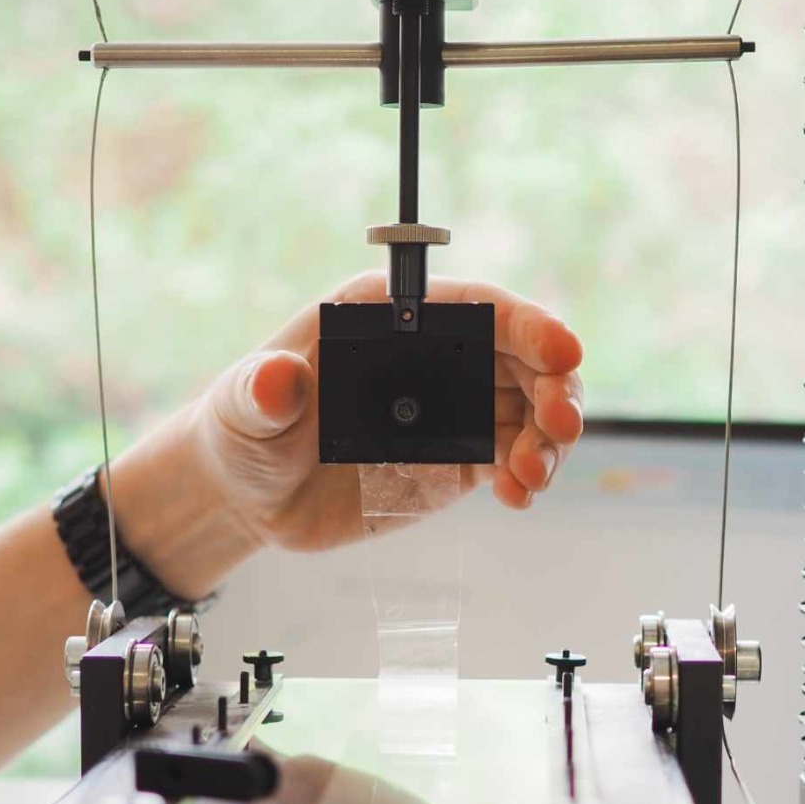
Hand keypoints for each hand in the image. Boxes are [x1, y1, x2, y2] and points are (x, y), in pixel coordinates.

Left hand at [110, 273, 583, 595]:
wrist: (248, 497)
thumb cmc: (242, 432)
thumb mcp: (244, 412)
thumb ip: (263, 394)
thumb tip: (274, 378)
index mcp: (391, 316)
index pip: (476, 306)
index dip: (527, 323)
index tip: (562, 348)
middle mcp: (433, 354)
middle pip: (521, 356)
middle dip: (555, 386)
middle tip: (560, 427)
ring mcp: (450, 408)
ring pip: (529, 409)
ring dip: (549, 438)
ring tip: (530, 476)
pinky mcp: (455, 460)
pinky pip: (511, 460)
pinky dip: (527, 475)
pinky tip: (518, 496)